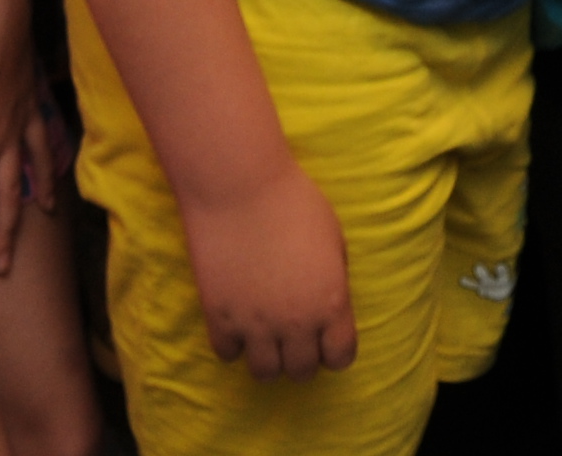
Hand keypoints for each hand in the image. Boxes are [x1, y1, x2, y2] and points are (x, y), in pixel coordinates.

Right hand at [186, 159, 356, 380]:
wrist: (239, 187)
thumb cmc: (294, 201)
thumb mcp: (334, 239)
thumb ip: (334, 280)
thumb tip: (327, 305)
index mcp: (332, 304)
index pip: (341, 358)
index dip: (335, 350)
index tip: (326, 339)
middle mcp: (297, 322)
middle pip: (302, 371)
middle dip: (301, 356)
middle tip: (293, 336)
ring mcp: (256, 324)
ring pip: (265, 373)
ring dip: (268, 357)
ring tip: (265, 335)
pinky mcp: (219, 318)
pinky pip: (228, 354)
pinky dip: (233, 344)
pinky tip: (237, 321)